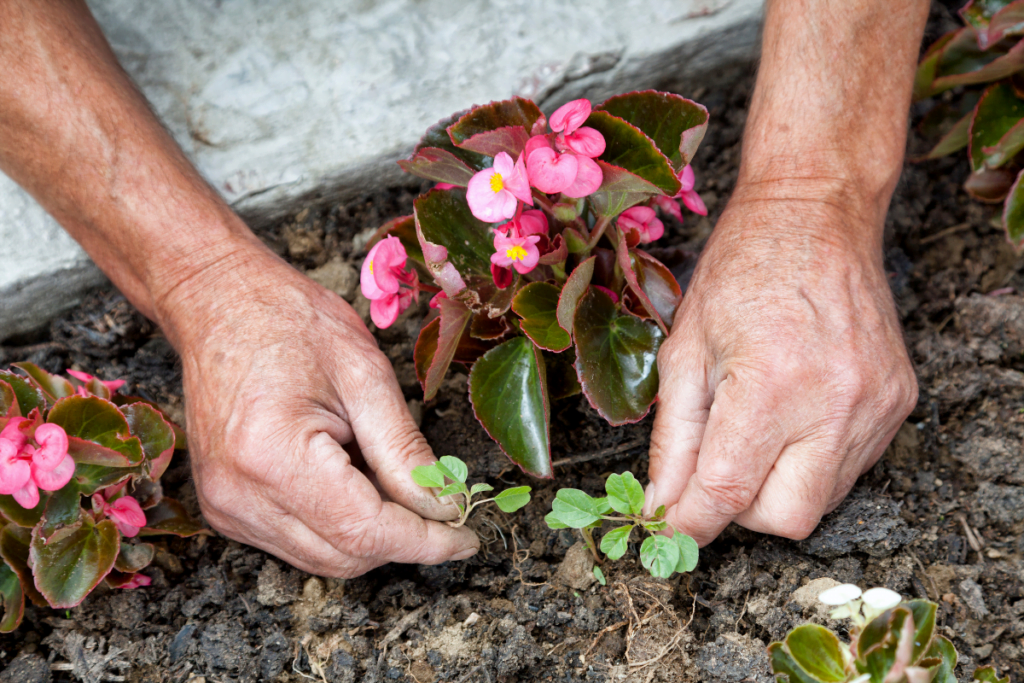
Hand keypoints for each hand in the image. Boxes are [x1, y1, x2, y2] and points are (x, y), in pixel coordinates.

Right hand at [161, 241, 478, 576]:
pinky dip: (338, 526)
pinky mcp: (225, 508)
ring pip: (323, 559)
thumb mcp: (366, 375)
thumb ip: (404, 450)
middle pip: (344, 557)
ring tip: (388, 476)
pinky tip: (353, 479)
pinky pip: (298, 542)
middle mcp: (238, 495)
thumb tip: (444, 505)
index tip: (467, 536)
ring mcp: (226, 507)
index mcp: (272, 455)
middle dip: (403, 540)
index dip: (424, 541)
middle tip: (442, 503)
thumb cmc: (291, 322)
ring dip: (371, 535)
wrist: (220, 305)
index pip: (364, 531)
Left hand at [647, 194, 917, 544]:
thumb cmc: (740, 271)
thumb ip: (674, 437)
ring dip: (776, 487)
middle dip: (740, 511)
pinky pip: (849, 468)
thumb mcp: (685, 349)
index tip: (667, 527)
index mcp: (771, 386)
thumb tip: (662, 502)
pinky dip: (810, 462)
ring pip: (822, 501)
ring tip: (755, 426)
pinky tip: (792, 416)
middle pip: (786, 519)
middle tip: (716, 470)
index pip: (726, 492)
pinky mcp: (898, 403)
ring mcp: (875, 407)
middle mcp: (834, 404)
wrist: (815, 215)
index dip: (688, 522)